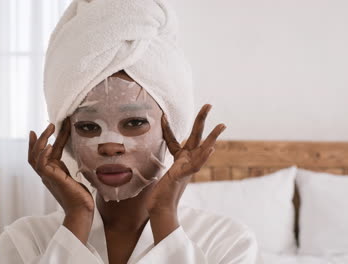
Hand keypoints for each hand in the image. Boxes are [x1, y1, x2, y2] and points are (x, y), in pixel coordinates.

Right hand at [28, 118, 93, 242]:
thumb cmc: (82, 197)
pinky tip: (49, 146)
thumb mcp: (77, 176)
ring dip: (41, 141)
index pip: (46, 153)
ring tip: (50, 128)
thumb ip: (75, 166)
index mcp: (53, 172)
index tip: (48, 128)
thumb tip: (82, 155)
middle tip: (50, 124)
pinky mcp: (52, 179)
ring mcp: (47, 177)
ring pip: (35, 156)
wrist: (82, 211)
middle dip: (40, 138)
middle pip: (35, 153)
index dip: (46, 140)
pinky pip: (41, 165)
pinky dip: (43, 154)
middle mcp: (47, 174)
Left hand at [146, 104, 225, 243]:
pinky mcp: (184, 176)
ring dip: (212, 137)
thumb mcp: (158, 172)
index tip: (163, 116)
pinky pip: (196, 166)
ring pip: (203, 150)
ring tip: (222, 125)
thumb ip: (159, 163)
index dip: (167, 128)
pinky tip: (211, 148)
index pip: (174, 140)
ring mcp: (187, 168)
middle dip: (202, 120)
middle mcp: (186, 161)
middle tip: (208, 104)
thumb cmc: (159, 193)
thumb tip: (142, 156)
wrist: (160, 209)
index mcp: (179, 159)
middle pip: (196, 136)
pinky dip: (203, 157)